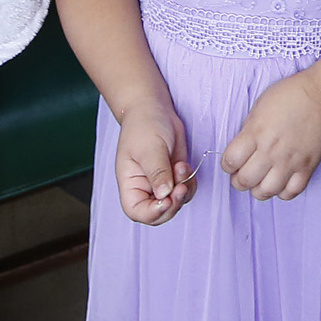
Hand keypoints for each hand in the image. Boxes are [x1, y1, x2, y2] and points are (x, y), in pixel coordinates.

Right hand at [114, 103, 196, 224]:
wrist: (154, 107)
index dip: (152, 213)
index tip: (166, 200)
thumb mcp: (149, 148)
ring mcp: (161, 182)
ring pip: (175, 202)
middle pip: (159, 213)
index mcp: (130, 184)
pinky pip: (186, 190)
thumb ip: (157, 172)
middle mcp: (145, 187)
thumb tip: (165, 194)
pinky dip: (190, 182)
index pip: (136, 211)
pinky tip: (184, 164)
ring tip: (181, 166)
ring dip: (184, 190)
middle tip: (180, 187)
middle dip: (173, 204)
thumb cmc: (144, 124)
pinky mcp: (175, 175)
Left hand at [222, 74, 320, 199]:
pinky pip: (291, 192)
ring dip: (259, 190)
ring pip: (267, 192)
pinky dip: (283, 192)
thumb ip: (248, 131)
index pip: (230, 161)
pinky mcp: (307, 167)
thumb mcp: (259, 107)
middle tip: (242, 176)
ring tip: (260, 182)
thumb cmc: (289, 96)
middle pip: (245, 181)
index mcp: (256, 132)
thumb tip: (241, 150)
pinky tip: (280, 182)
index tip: (231, 163)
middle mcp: (271, 150)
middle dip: (238, 181)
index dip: (227, 165)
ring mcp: (290, 161)